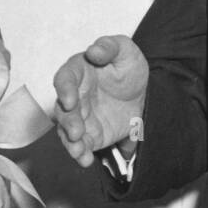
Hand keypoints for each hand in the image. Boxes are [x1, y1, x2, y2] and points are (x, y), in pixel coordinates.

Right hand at [53, 35, 148, 167]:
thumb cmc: (128, 67)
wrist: (144, 92)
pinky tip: (85, 160)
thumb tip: (94, 51)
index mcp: (78, 72)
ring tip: (79, 151)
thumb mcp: (125, 50)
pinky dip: (81, 154)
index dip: (65, 90)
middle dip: (67, 121)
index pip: (65, 79)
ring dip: (70, 142)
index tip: (70, 100)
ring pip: (67, 131)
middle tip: (76, 132)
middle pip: (62, 110)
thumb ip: (109, 47)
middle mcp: (74, 96)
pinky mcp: (89, 134)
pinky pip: (81, 145)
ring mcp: (79, 117)